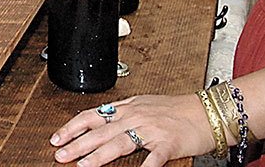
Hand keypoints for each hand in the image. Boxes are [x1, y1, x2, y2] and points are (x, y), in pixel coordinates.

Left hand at [50, 94, 214, 166]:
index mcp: (128, 108)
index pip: (92, 116)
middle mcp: (135, 117)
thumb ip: (122, 113)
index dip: (72, 127)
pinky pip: (153, 158)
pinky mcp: (168, 143)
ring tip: (83, 165)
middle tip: (60, 154)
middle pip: (100, 131)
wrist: (207, 111)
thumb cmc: (178, 109)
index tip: (57, 137)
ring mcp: (151, 130)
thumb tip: (100, 119)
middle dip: (77, 144)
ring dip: (98, 155)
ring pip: (118, 143)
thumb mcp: (144, 104)